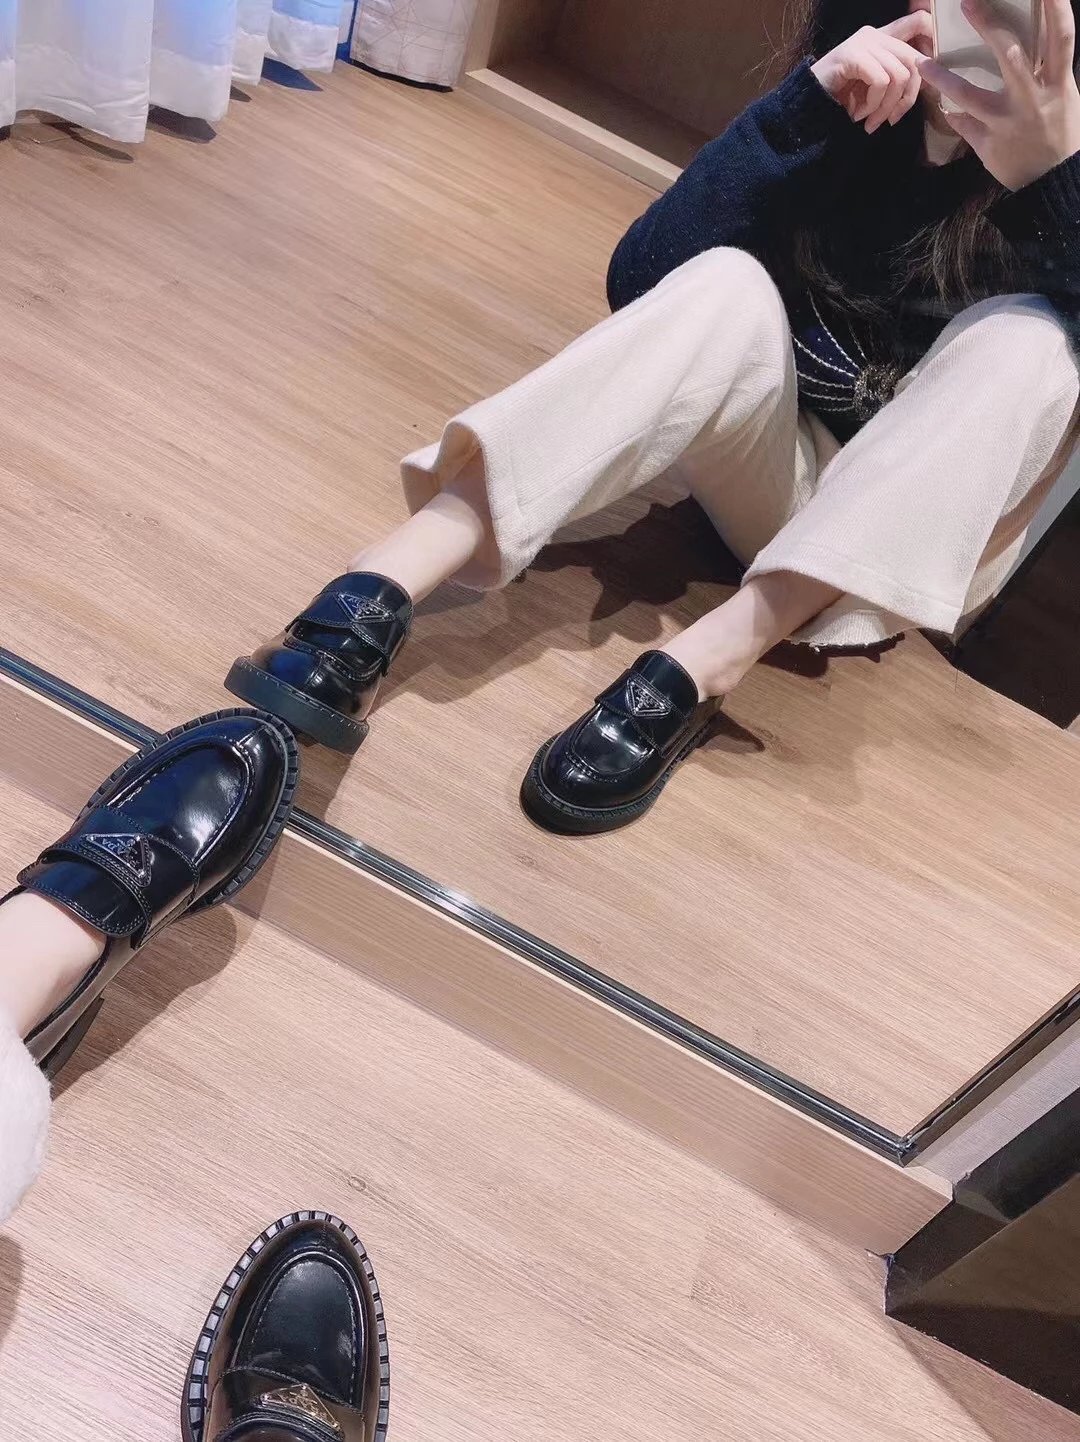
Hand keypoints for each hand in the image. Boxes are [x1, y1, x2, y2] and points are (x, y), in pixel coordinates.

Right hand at [811, 13, 935, 132]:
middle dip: (907, 99)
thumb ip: (898, 76)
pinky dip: (873, 105)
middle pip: (915, 61)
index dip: (932, 45)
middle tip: (890, 121)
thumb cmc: (840, 100)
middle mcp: (876, 34)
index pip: (921, 22)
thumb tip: (929, 82)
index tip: (927, 77)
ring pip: (898, 76)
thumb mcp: (875, 87)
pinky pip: (881, 82)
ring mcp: (864, 42)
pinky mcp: (854, 54)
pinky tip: (858, 114)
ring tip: (870, 122)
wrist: (806, 105)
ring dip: (886, 107)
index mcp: (884, 37)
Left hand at [920, 0, 1079, 188]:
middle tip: (967, 3)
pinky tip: (940, 105)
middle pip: (1010, 54)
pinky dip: (951, 113)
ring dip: (943, 77)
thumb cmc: (1058, 130)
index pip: (1061, 38)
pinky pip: (962, 123)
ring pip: (969, 94)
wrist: (1050, 180)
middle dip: (988, 26)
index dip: (1056, 9)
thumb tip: (1021, 41)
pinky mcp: (989, 144)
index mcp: (1058, 83)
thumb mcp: (1061, 96)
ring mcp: (1007, 123)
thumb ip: (1043, 71)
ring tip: (922, 62)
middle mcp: (1033, 99)